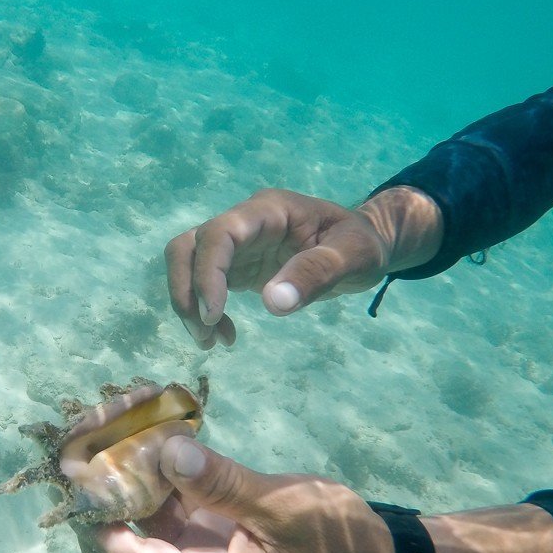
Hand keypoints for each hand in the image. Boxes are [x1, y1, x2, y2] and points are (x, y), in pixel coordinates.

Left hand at [74, 436, 393, 552]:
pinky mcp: (205, 535)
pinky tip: (148, 430)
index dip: (99, 522)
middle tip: (83, 455)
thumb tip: (167, 451)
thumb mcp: (285, 507)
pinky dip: (149, 474)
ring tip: (113, 428)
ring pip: (135, 529)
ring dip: (120, 484)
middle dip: (93, 510)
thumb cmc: (337, 540)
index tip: (84, 476)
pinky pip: (161, 509)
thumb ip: (225, 483)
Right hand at [164, 186, 441, 347]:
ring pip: (187, 263)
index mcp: (269, 211)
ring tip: (210, 342)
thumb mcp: (354, 256)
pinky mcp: (236, 266)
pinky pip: (203, 284)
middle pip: (187, 246)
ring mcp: (237, 244)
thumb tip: (273, 303)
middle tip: (205, 333)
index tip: (213, 315)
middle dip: (186, 290)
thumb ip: (317, 273)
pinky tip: (226, 336)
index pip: (219, 233)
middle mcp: (244, 223)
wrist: (367, 244)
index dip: (207, 272)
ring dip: (187, 303)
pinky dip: (204, 312)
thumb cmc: (364, 244)